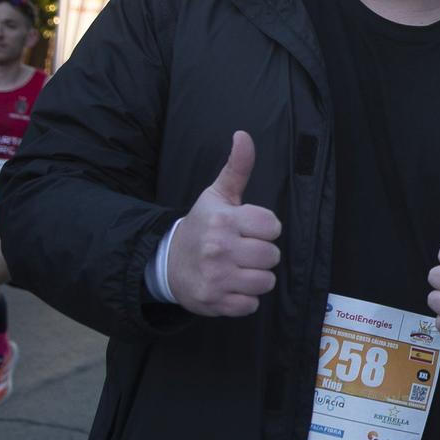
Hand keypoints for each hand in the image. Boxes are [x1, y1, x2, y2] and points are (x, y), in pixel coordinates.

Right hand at [167, 131, 282, 316]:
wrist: (166, 262)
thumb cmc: (201, 226)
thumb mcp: (217, 195)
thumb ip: (237, 167)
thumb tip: (244, 134)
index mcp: (224, 220)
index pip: (273, 226)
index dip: (266, 228)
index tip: (250, 229)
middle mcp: (219, 248)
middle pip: (272, 256)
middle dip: (262, 254)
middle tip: (243, 250)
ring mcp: (217, 277)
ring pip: (266, 281)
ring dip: (257, 277)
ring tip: (239, 268)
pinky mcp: (215, 302)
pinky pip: (251, 305)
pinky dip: (245, 299)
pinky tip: (230, 286)